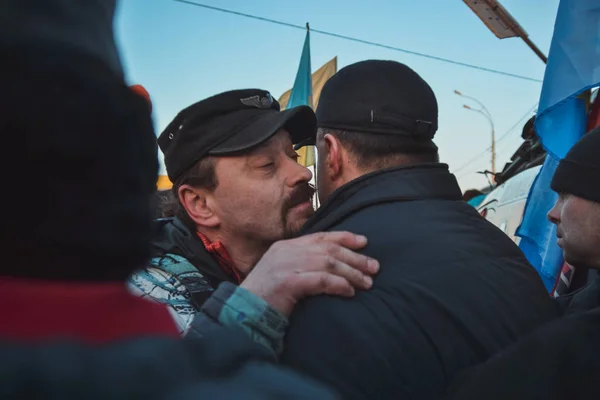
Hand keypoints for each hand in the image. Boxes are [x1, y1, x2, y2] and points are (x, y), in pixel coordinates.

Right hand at [241, 231, 378, 315]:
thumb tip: (332, 264)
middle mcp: (286, 252)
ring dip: (351, 273)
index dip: (344, 238)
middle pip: (328, 249)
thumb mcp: (282, 271)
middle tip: (374, 267)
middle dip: (355, 257)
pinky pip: (320, 280)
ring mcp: (286, 265)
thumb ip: (301, 263)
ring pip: (328, 263)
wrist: (243, 311)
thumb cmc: (266, 296)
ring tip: (367, 283)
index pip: (321, 236)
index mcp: (286, 246)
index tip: (364, 242)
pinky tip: (349, 291)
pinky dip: (338, 284)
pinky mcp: (288, 282)